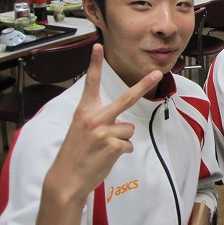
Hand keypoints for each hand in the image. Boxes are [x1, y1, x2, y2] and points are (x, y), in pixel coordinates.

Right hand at [31, 44, 161, 224]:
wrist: (66, 178)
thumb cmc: (75, 153)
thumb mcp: (81, 130)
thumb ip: (99, 120)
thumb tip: (122, 121)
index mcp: (84, 111)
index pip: (90, 83)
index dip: (94, 64)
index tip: (98, 46)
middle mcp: (94, 118)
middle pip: (126, 98)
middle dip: (144, 85)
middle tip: (157, 73)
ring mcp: (104, 131)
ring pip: (129, 128)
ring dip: (122, 139)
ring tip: (104, 148)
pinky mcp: (113, 146)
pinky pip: (128, 144)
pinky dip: (122, 151)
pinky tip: (107, 156)